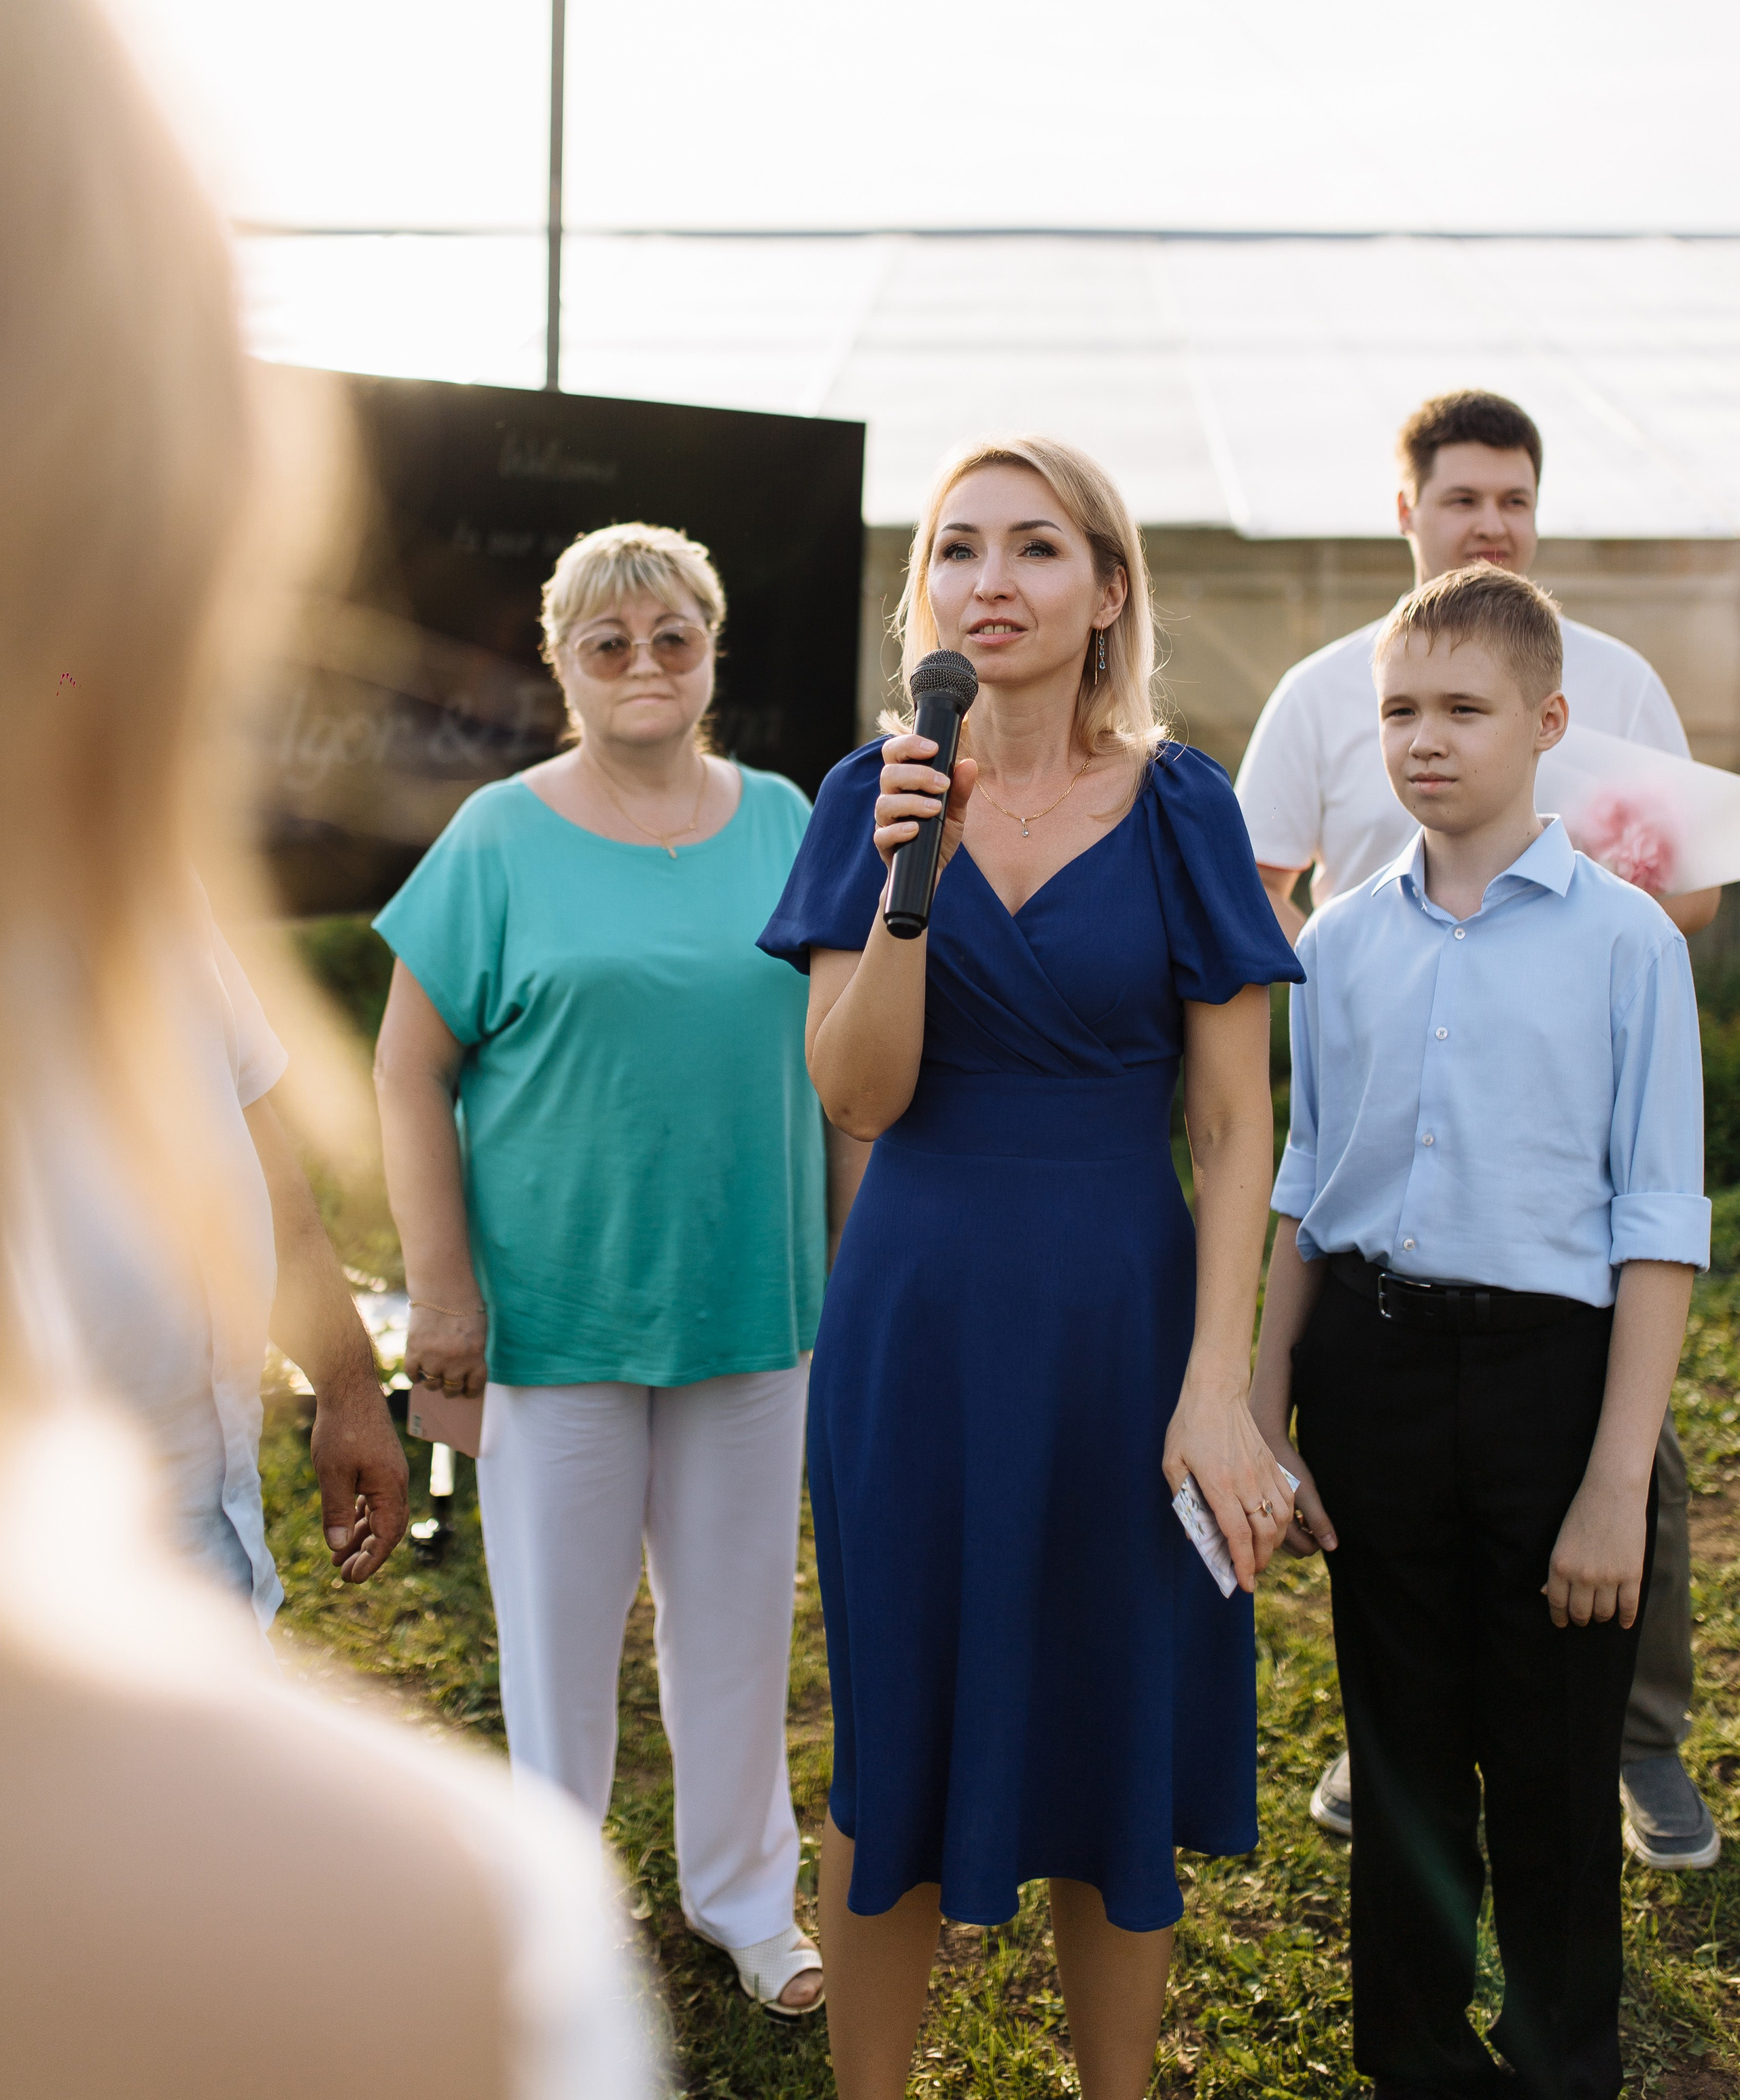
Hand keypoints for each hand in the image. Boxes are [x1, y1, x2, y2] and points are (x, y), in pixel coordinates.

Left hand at [309, 1375, 410, 1581]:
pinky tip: (345, 1524)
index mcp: (390, 1487)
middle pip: (388, 1528)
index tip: (351, 1578)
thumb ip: (336, 1512)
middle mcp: (396, 1482)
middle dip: (367, 1553)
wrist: (348, 1386)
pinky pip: (374, 1499)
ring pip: (380, 1514)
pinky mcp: (379, 1464)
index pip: (388, 1535)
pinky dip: (360, 1515)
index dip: (371, 1560)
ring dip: (361, 1536)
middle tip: (343, 1573)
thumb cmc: (341, 1428)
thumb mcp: (332, 1474)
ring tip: (337, 1556)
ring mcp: (388, 1472)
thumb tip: (338, 1547)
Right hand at [405, 1302, 487, 1398]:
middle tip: (448, 1384)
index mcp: (476, 1356)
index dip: (469, 1391)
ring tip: (432, 1373)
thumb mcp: (478, 1332)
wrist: (443, 1287)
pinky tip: (418, 1369)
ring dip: (432, 1381)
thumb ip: (472, 1354)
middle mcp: (455, 1361)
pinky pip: (412, 1374)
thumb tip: (461, 1376)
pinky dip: (415, 1375)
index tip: (466, 1391)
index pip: (474, 1386)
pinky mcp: (414, 1350)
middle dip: (450, 1388)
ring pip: (431, 1384)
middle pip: (451, 1389)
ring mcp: (433, 1358)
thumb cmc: (465, 1305)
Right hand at [873, 732, 977, 873]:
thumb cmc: (938, 837)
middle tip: (942, 784)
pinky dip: (898, 830)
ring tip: (935, 809)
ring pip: (884, 803)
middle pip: (889, 774)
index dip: (908, 744)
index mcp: (904, 783)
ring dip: (912, 802)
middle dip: (917, 775)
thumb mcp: (955, 813)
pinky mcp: (884, 845)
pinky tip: (916, 829)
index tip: (933, 748)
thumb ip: (960, 790)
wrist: (931, 873)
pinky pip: (882, 835)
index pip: (894, 753)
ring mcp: (885, 822)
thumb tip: (969, 764)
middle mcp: (891, 798)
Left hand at [1163, 1366, 1296, 1589]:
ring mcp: (1263, 1472)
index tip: (1244, 1584)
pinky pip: (1287, 1499)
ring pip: (1280, 1519)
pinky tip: (1275, 1527)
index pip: (1238, 1535)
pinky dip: (1285, 1520)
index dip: (1242, 1564)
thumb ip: (1182, 1498)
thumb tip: (1193, 1533)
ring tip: (1260, 1554)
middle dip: (1259, 1561)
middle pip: (1264, 1534)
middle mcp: (1246, 1481)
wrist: (1216, 1390)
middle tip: (1250, 1573)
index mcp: (1219, 1484)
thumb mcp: (1172, 1462)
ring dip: (1274, 1544)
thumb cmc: (1189, 1425)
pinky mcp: (1273, 1463)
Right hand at [1258, 1429, 1336, 1558]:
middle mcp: (1269, 1525)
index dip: (1318, 1542)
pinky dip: (1290, 1524)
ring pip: (1286, 1539)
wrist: (1266, 1441)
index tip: (1323, 1528)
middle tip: (1315, 1522)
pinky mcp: (1259, 1507)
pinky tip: (1295, 1508)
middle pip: (1296, 1548)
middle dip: (1309, 1540)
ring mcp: (1263, 1517)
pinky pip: (1279, 1526)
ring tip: (1306, 1516)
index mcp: (1280, 1525)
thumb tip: (1332, 1547)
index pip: (1305, 1549)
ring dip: (1300, 1533)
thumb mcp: (1308, 1493)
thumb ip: (1318, 1521)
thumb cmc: (1289, 1466)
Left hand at [1544, 1475, 1648, 1628]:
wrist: (1612, 1493)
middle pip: (1581, 1613)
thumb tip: (1544, 1593)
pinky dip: (1625, 1619)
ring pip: (1604, 1613)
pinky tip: (1623, 1622)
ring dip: (1602, 1617)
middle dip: (1581, 1619)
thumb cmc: (1582, 1513)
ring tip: (1601, 1614)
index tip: (1561, 1623)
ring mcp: (1608, 1577)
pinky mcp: (1631, 1575)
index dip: (1559, 1617)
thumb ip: (1557, 1569)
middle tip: (1582, 1619)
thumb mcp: (1561, 1541)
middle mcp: (1581, 1576)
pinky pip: (1628, 1608)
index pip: (1557, 1604)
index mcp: (1559, 1566)